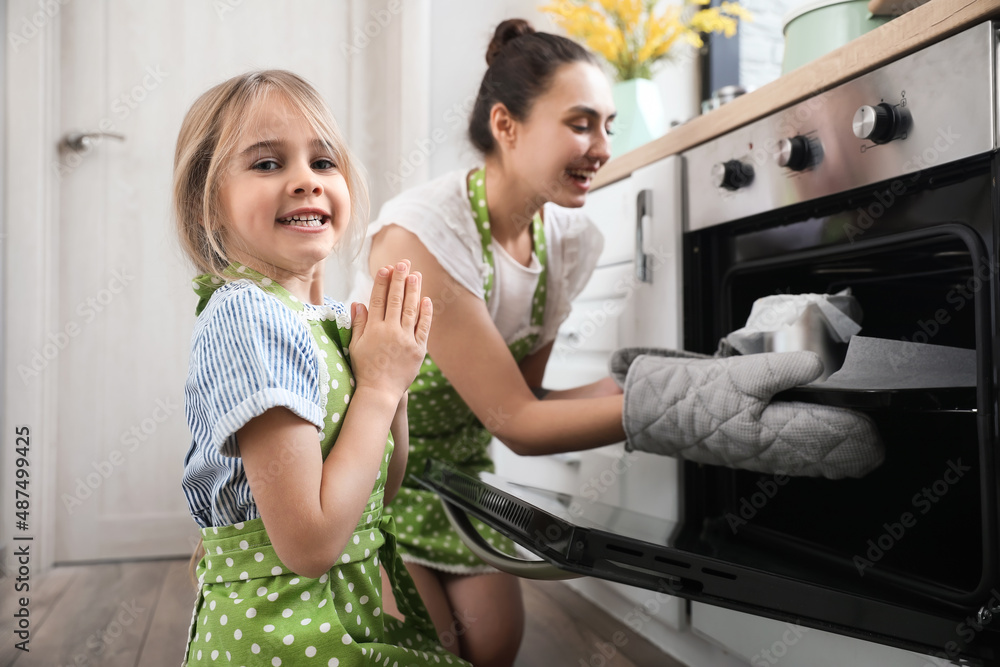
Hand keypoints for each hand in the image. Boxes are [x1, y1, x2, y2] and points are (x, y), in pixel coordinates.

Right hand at [349, 260, 431, 402]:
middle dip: (400, 279)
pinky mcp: (418, 349)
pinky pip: (423, 327)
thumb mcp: (356, 345)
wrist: (380, 392)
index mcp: (373, 329)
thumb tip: (357, 303)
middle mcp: (390, 331)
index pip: (378, 300)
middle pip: (396, 300)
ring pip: (411, 310)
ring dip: (414, 291)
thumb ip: (358, 324)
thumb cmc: (365, 368)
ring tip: (416, 275)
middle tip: (404, 263)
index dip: (382, 283)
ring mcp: (405, 340)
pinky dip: (425, 313)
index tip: (386, 268)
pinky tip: (426, 300)